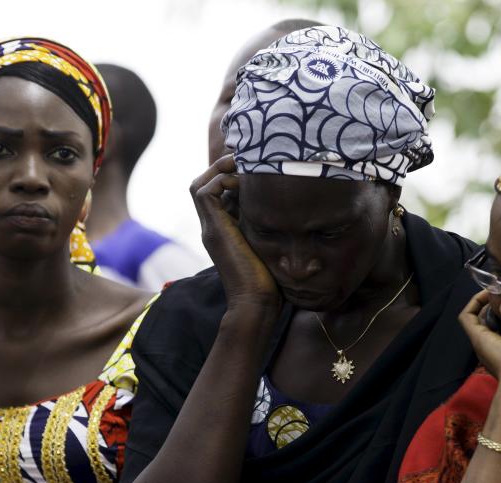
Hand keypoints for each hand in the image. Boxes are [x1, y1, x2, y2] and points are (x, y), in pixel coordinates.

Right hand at [190, 155, 279, 310]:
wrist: (257, 305)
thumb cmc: (272, 283)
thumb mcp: (274, 246)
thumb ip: (275, 227)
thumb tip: (300, 210)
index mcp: (225, 229)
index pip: (220, 191)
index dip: (234, 175)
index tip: (260, 166)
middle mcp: (214, 226)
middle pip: (205, 183)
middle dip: (225, 167)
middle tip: (252, 159)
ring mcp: (211, 228)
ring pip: (201, 184)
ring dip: (223, 170)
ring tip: (249, 165)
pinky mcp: (214, 230)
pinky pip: (205, 192)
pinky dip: (223, 180)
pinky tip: (248, 184)